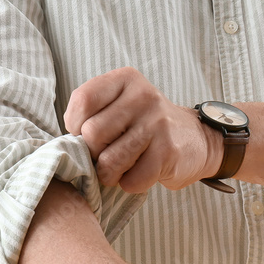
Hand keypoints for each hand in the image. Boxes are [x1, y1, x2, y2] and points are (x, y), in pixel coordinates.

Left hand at [63, 67, 221, 192]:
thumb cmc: (144, 127)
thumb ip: (91, 114)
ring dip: (110, 174)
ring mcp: (158, 124)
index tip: (86, 133)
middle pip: (92, 134)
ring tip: (122, 167)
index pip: (83, 100)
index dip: (75, 125)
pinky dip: (131, 184)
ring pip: (109, 162)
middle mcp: (143, 96)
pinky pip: (131, 180)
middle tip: (107, 154)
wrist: (195, 140)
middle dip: (94, 153)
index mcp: (126, 79)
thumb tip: (68, 145)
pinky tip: (142, 172)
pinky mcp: (168, 152)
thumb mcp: (119, 105)